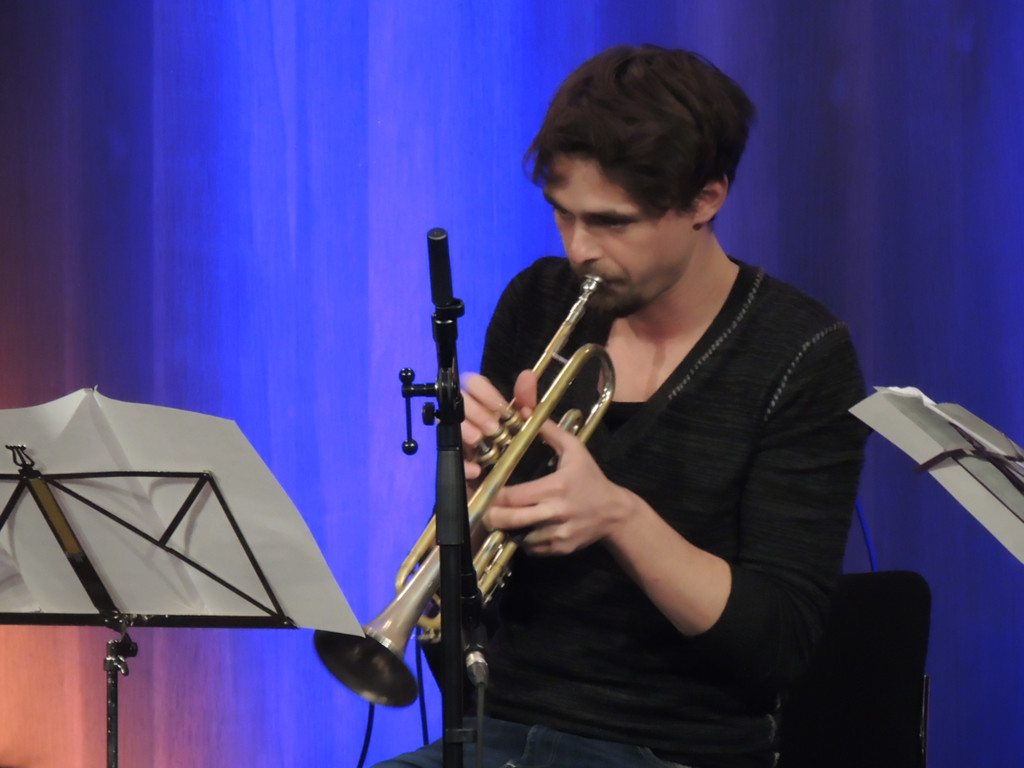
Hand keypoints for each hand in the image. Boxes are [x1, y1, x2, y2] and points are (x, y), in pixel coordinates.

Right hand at [460, 370, 538, 480]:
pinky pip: (449, 459)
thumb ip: (526, 402)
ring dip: (466, 431)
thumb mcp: (525, 427)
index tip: (503, 409)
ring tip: (481, 441)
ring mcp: (456, 440)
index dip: (485, 392)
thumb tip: (528, 374)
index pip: (472, 382)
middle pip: (459, 400)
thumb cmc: (515, 455)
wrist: (511, 495)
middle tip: (494, 428)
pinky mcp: (453, 464)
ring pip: (449, 424)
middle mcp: (466, 418)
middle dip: (477, 412)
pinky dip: (464, 465)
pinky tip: (476, 470)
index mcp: (483, 405)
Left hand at [483, 412, 633, 555]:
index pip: (512, 496)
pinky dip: (523, 541)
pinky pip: (531, 548)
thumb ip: (550, 431)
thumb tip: (525, 412)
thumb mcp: (575, 449)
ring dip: (506, 530)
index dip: (493, 495)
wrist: (615, 512)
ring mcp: (557, 534)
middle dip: (491, 516)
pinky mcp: (560, 549)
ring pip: (518, 537)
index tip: (484, 490)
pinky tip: (523, 529)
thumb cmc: (591, 478)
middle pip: (510, 520)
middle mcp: (555, 513)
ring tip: (501, 519)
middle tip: (483, 509)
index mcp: (555, 487)